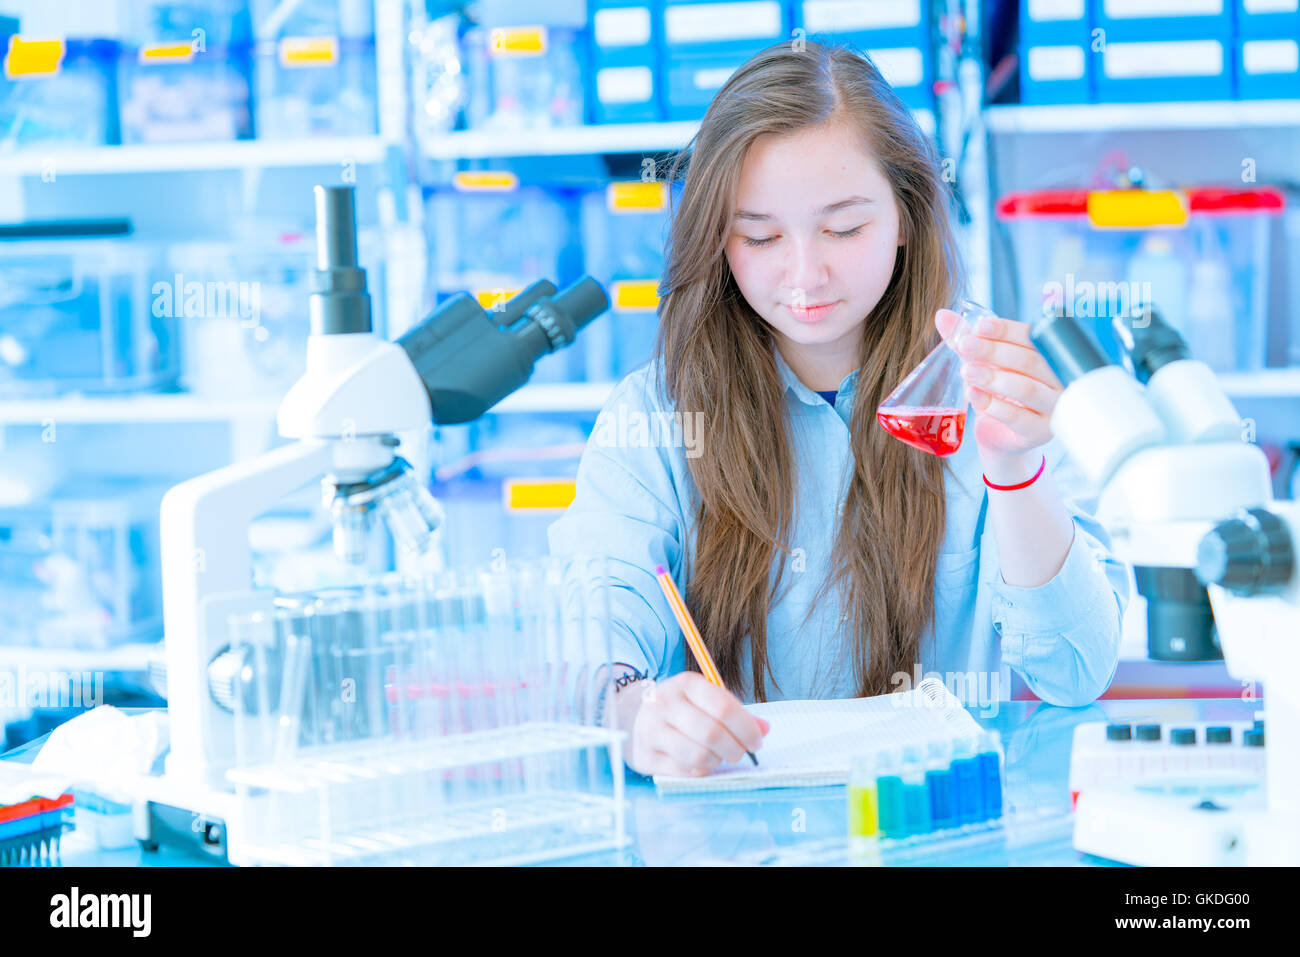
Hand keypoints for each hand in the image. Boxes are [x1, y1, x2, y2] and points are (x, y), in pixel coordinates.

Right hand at [626, 671, 768, 776]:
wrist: (636, 717)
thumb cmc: (683, 709)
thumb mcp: (707, 700)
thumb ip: (735, 713)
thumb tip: (764, 730)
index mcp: (686, 683)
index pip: (724, 707)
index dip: (746, 728)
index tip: (757, 740)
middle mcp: (665, 703)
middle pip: (711, 733)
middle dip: (735, 748)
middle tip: (741, 752)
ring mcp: (651, 730)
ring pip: (698, 755)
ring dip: (717, 760)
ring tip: (719, 756)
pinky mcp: (645, 756)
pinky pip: (684, 771)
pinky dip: (701, 770)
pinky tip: (702, 762)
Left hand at [935, 309, 1062, 463]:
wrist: (1000, 438)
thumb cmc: (996, 396)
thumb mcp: (980, 365)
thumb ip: (965, 341)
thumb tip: (942, 316)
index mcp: (1046, 356)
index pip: (1030, 337)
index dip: (1005, 329)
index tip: (978, 326)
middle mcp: (1056, 379)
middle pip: (1029, 360)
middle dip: (994, 351)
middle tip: (964, 345)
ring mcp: (1052, 407)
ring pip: (1025, 388)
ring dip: (993, 378)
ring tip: (966, 371)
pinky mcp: (1040, 431)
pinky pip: (1018, 417)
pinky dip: (993, 405)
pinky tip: (974, 395)